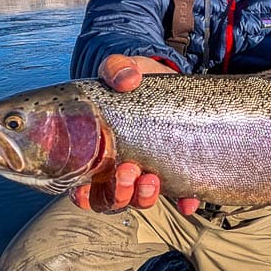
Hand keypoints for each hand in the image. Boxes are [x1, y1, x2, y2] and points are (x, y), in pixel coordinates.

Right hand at [71, 55, 200, 214]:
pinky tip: (188, 200)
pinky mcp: (177, 171)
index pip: (82, 186)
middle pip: (110, 199)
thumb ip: (117, 68)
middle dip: (118, 193)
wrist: (170, 82)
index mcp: (98, 151)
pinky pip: (180, 196)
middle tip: (128, 171)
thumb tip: (126, 80)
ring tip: (152, 179)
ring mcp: (148, 172)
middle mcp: (120, 169)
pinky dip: (184, 201)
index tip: (86, 187)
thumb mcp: (124, 70)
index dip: (82, 194)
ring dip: (144, 197)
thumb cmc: (137, 82)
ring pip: (140, 200)